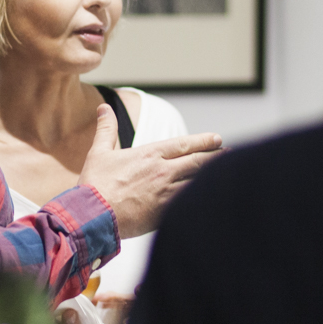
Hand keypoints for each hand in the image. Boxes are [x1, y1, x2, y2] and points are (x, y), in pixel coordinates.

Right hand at [78, 103, 221, 236]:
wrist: (92, 216)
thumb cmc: (94, 185)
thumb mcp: (99, 152)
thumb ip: (106, 129)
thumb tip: (104, 107)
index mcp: (149, 154)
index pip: (183, 144)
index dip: (203, 141)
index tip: (217, 139)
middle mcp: (162, 170)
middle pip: (198, 161)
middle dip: (216, 157)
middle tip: (230, 153)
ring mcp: (166, 192)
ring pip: (198, 181)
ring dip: (213, 177)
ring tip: (227, 175)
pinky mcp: (166, 212)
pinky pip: (191, 203)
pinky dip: (203, 200)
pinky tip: (214, 199)